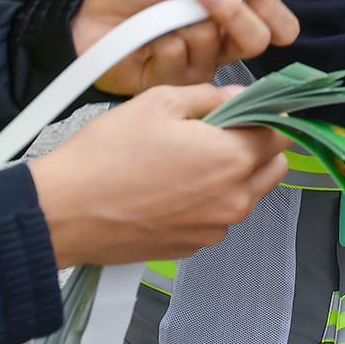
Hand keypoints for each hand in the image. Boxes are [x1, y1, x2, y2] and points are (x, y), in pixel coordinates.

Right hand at [29, 84, 291, 266]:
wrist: (62, 212)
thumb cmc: (106, 156)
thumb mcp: (159, 102)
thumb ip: (211, 97)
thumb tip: (239, 96)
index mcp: (232, 160)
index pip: (282, 134)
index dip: (268, 116)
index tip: (250, 108)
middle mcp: (233, 201)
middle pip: (273, 167)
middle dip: (256, 146)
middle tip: (218, 131)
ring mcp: (213, 229)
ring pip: (246, 194)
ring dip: (232, 175)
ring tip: (185, 159)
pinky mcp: (190, 247)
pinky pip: (216, 217)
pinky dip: (207, 201)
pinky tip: (169, 187)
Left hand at [75, 0, 299, 94]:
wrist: (87, 17)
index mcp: (227, 11)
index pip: (270, 20)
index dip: (277, 18)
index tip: (261, 4)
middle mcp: (220, 41)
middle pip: (255, 41)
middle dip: (233, 14)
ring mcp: (199, 65)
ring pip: (214, 47)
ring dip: (185, 25)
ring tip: (159, 18)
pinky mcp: (175, 86)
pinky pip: (182, 60)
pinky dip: (161, 44)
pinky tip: (146, 42)